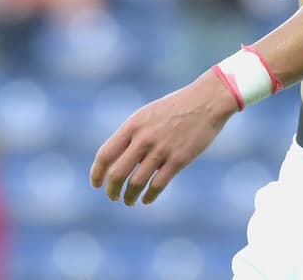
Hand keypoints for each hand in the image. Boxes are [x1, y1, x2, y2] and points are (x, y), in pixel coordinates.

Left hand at [90, 72, 236, 205]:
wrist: (206, 100)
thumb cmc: (175, 107)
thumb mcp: (148, 114)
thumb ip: (132, 134)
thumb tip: (117, 159)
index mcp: (133, 125)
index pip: (105, 154)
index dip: (97, 173)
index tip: (96, 184)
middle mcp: (144, 138)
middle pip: (117, 173)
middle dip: (111, 190)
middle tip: (112, 196)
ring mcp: (161, 150)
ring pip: (136, 183)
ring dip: (129, 197)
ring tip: (128, 201)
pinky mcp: (179, 160)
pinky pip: (158, 185)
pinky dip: (149, 196)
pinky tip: (146, 199)